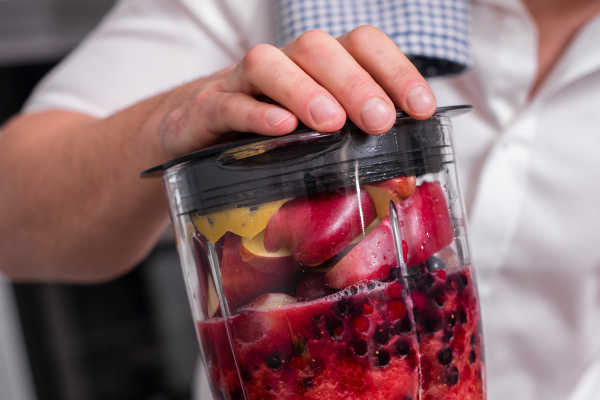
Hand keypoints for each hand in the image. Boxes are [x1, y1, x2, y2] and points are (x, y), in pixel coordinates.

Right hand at [159, 25, 435, 155]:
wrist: (196, 135)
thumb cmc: (267, 138)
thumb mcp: (313, 137)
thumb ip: (351, 141)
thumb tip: (404, 168)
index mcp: (316, 68)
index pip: (361, 45)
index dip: (395, 70)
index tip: (420, 109)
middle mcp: (282, 66)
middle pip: (317, 49)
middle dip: (354, 83)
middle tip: (378, 121)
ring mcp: (241, 84)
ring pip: (268, 64)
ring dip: (304, 90)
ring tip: (330, 124)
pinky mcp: (207, 110)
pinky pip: (228, 103)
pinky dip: (254, 113)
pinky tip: (280, 129)